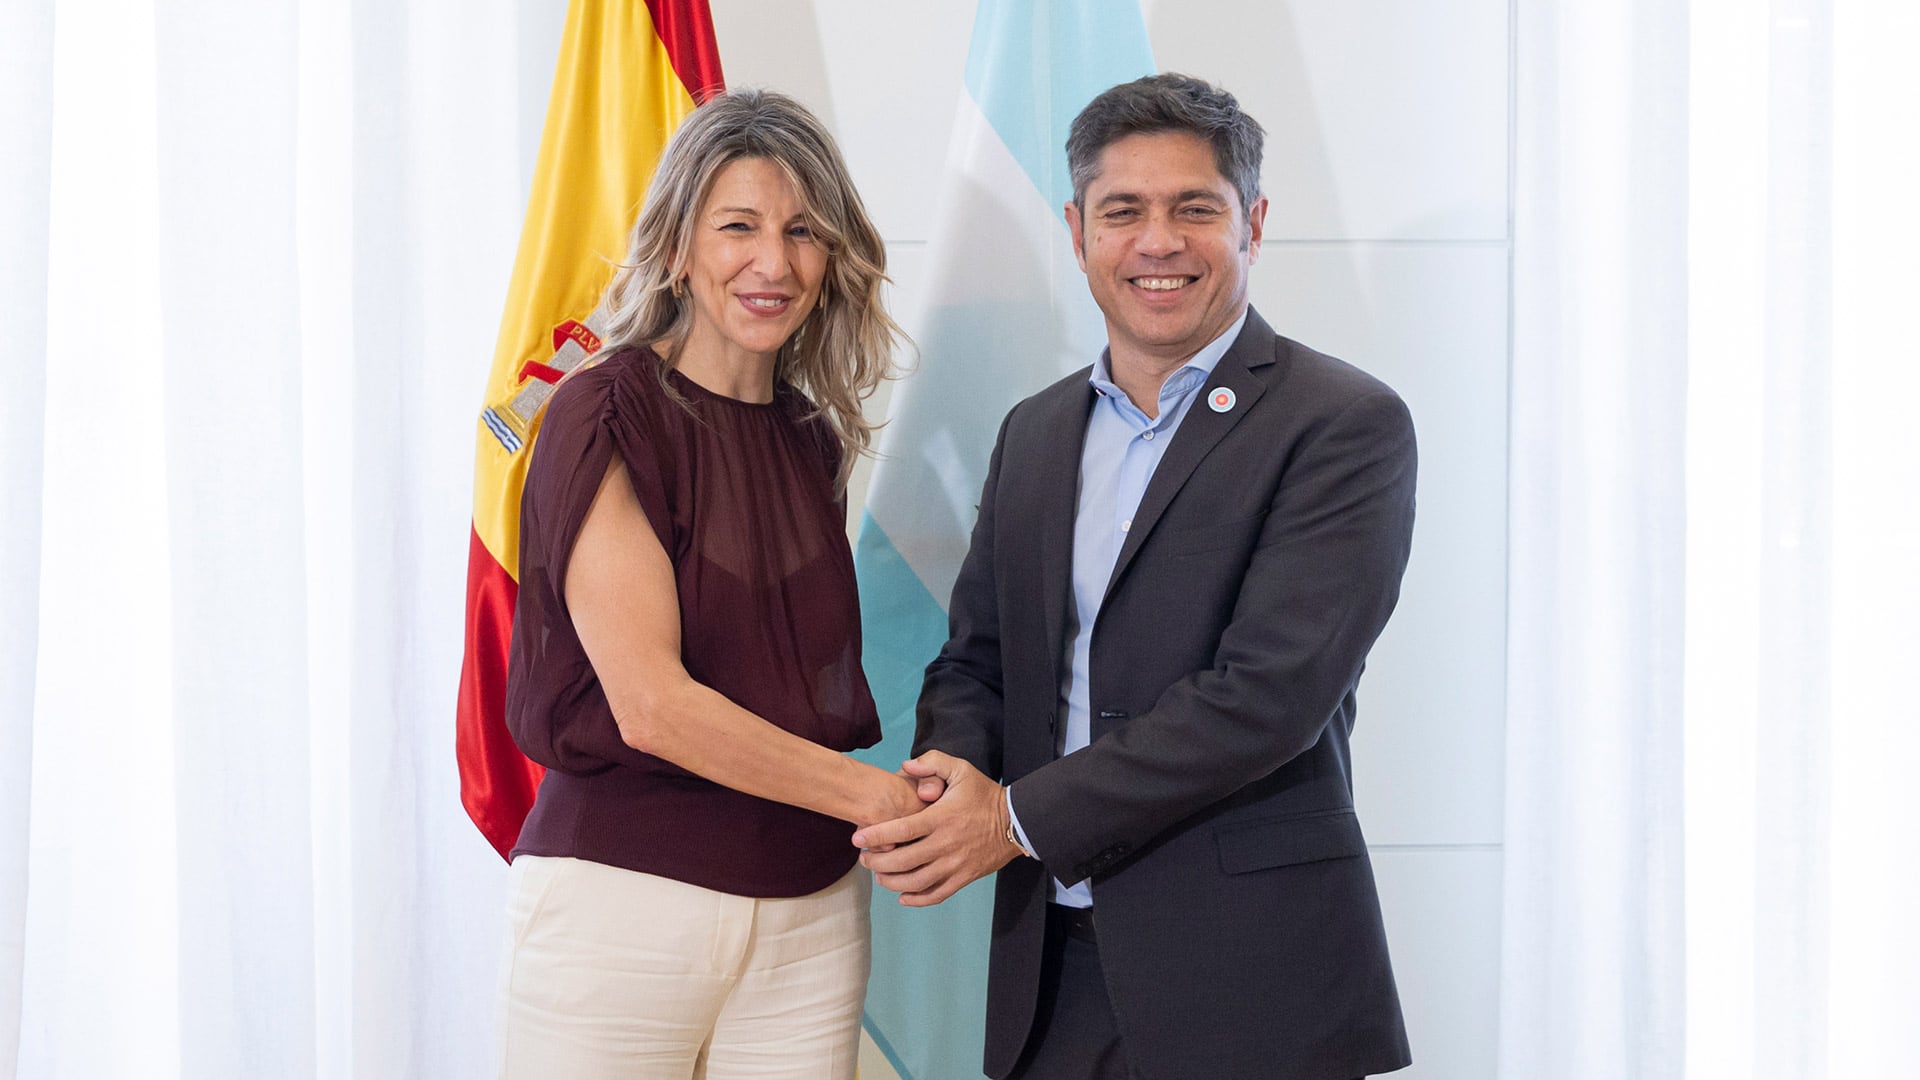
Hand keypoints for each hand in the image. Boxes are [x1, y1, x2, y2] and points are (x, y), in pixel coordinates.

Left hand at [853, 751, 1019, 906]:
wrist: (1017, 821)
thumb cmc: (984, 795)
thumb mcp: (961, 770)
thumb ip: (932, 762)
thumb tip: (905, 766)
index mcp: (942, 817)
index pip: (902, 829)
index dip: (876, 835)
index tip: (857, 838)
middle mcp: (947, 843)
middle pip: (903, 860)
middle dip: (877, 862)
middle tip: (864, 859)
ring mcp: (956, 864)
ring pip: (916, 882)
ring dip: (891, 882)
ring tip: (879, 875)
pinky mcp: (964, 877)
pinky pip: (937, 894)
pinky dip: (917, 899)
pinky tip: (902, 896)